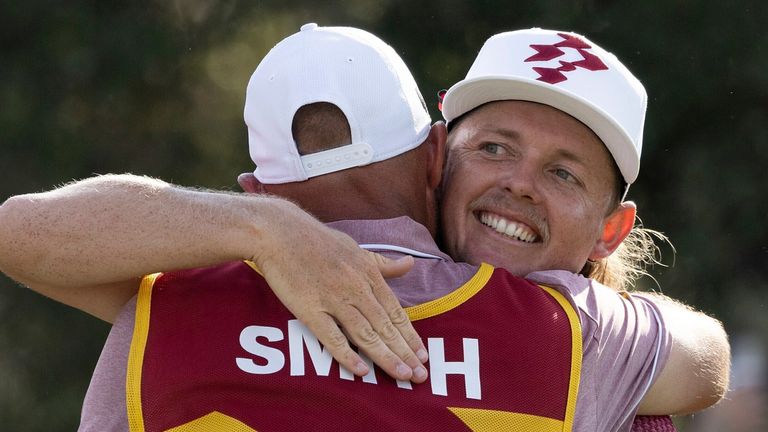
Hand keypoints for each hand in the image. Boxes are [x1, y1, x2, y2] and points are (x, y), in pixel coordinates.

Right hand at [253, 201, 428, 382]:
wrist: (280, 233)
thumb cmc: (318, 241)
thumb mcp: (357, 249)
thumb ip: (383, 264)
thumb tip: (410, 264)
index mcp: (368, 274)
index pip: (395, 311)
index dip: (410, 335)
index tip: (423, 355)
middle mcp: (356, 288)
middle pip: (385, 326)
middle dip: (405, 352)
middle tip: (420, 375)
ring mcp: (333, 299)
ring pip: (365, 333)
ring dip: (386, 356)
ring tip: (403, 375)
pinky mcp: (309, 309)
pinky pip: (331, 336)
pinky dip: (347, 354)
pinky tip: (361, 370)